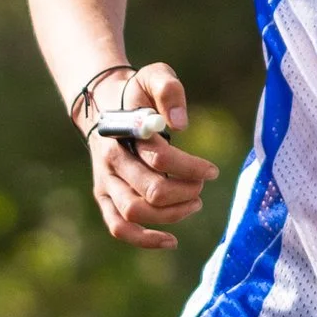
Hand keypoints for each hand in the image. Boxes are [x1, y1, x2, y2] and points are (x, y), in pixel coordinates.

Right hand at [85, 61, 219, 249]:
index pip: (159, 157)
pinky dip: (144, 239)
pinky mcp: (104, 198)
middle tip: (202, 184)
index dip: (191, 167)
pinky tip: (171, 241)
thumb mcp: (154, 75)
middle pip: (150, 189)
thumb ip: (169, 90)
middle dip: (185, 190)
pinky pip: (119, 227)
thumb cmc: (137, 93)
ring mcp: (105, 182)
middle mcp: (110, 161)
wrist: (104, 105)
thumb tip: (181, 124)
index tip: (212, 170)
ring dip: (171, 214)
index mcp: (123, 133)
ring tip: (194, 203)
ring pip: (135, 212)